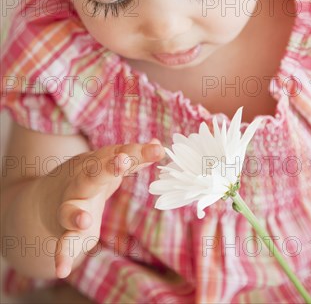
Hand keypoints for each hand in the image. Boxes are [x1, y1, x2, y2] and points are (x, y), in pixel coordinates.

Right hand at [37, 139, 164, 278]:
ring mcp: (70, 205)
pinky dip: (61, 256)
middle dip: (107, 168)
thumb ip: (133, 158)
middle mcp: (81, 182)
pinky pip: (62, 243)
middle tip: (121, 162)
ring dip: (76, 215)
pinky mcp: (64, 230)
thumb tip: (158, 145)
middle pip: (93, 173)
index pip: (121, 154)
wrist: (47, 198)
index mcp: (97, 164)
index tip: (156, 150)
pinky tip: (62, 270)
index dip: (138, 151)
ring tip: (85, 221)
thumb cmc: (88, 178)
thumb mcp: (108, 165)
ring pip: (70, 209)